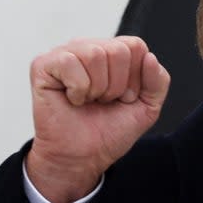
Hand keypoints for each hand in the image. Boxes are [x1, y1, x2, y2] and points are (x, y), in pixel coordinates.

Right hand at [26, 36, 169, 202]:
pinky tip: (72, 99)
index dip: (135, 79)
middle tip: (103, 101)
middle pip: (118, 49)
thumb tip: (149, 56)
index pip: (135, 46)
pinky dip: (77, 89)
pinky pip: (70, 63)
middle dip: (117, 86)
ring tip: (88, 101)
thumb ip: (158, 81)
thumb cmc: (109, 131)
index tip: (123, 98)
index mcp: (111, 53)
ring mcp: (64, 54)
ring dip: (97, 88)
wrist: (83, 157)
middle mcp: (88, 48)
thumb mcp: (147, 108)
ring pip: (95, 54)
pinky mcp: (43, 65)